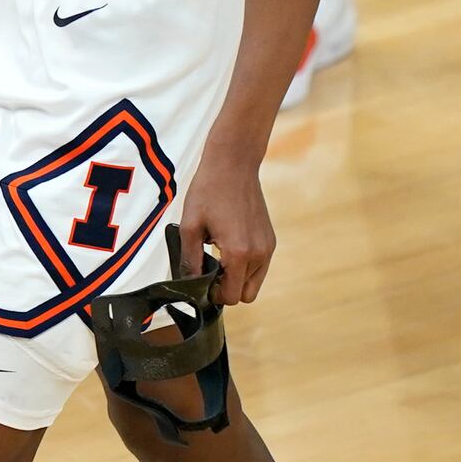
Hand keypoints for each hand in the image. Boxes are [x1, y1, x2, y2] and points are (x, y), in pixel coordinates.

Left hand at [176, 156, 273, 304]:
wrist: (233, 165)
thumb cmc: (209, 191)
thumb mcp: (190, 226)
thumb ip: (190, 259)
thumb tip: (189, 283)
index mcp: (238, 253)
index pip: (231, 296)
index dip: (215, 295)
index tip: (202, 282)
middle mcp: (259, 254)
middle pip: (245, 294)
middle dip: (227, 289)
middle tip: (209, 270)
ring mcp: (268, 247)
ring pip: (254, 283)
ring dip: (237, 278)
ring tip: (218, 256)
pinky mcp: (271, 240)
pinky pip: (260, 267)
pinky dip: (246, 266)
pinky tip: (229, 247)